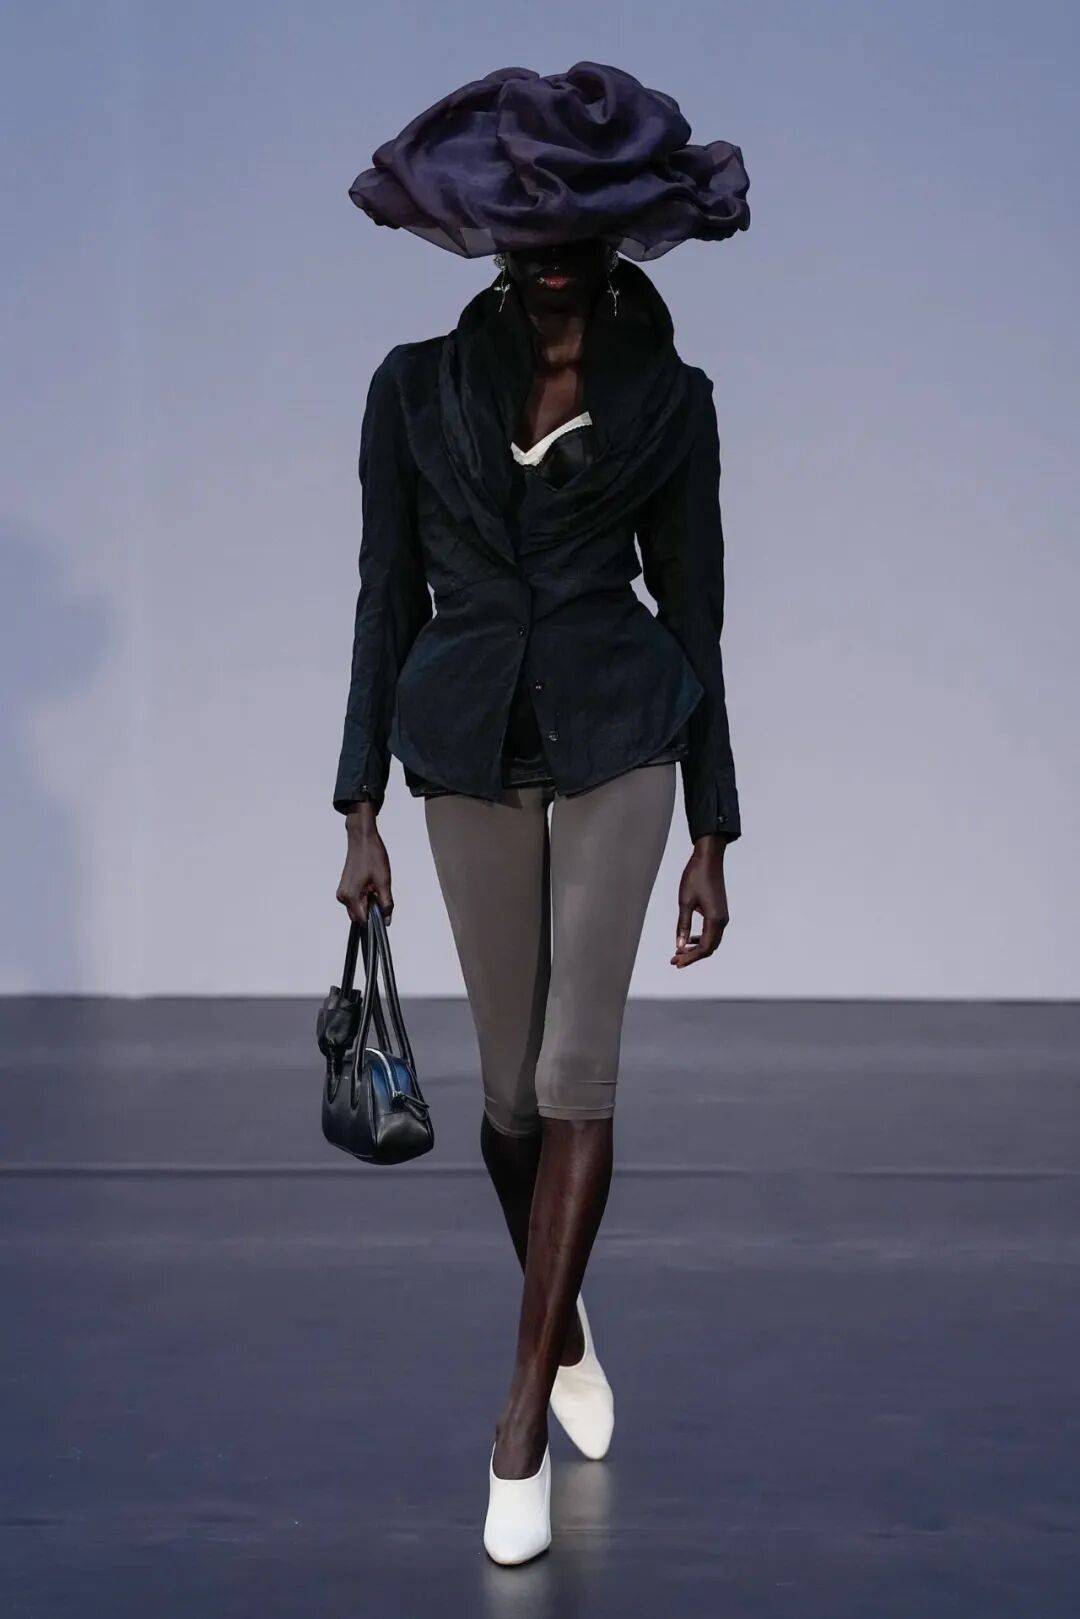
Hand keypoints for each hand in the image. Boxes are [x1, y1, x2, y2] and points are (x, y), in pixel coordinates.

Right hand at [336, 804, 392, 923]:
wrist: (362, 838)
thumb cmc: (372, 856)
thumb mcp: (384, 882)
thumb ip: (386, 904)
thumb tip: (387, 920)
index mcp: (351, 897)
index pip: (363, 921)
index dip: (375, 919)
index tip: (384, 910)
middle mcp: (343, 897)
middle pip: (360, 916)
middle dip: (372, 910)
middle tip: (380, 893)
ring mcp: (342, 892)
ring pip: (358, 908)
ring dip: (369, 903)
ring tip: (376, 885)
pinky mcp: (345, 888)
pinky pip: (356, 900)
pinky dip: (365, 897)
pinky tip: (371, 883)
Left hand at [672, 834, 728, 967]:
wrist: (709, 859)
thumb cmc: (695, 877)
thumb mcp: (685, 902)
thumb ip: (683, 925)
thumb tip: (679, 946)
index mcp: (715, 920)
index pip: (704, 948)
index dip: (690, 958)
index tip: (676, 962)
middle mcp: (722, 921)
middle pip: (709, 948)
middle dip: (692, 956)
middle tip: (675, 961)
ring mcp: (722, 916)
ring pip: (711, 941)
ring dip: (696, 949)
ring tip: (679, 952)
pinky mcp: (719, 911)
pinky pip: (712, 932)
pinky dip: (700, 939)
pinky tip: (688, 939)